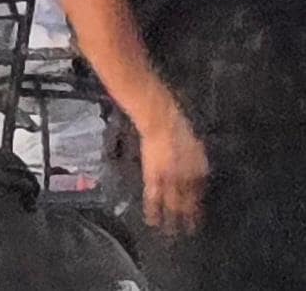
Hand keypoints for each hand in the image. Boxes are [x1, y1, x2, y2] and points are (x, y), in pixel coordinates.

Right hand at [140, 107, 208, 235]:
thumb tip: (199, 170)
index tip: (199, 215)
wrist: (161, 121)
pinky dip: (153, 212)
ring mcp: (170, 181)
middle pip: (190, 204)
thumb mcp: (196, 144)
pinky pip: (154, 199)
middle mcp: (188, 181)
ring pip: (173, 205)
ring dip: (173, 221)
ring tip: (172, 234)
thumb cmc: (179, 125)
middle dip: (190, 219)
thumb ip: (197, 161)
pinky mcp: (154, 178)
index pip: (201, 193)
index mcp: (200, 171)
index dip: (199, 205)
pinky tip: (152, 222)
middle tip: (190, 232)